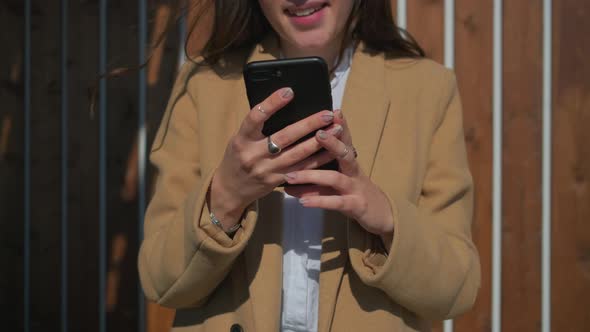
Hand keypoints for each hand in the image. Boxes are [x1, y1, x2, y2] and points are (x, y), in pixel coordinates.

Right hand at [209, 87, 340, 229]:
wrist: (230, 190)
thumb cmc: (237, 158)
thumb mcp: (239, 139)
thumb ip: (256, 127)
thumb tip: (281, 105)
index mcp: (242, 140)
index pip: (255, 117)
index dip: (272, 103)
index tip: (289, 91)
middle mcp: (254, 155)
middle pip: (285, 137)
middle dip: (309, 124)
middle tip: (327, 113)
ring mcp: (267, 170)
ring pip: (298, 154)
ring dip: (320, 141)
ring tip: (336, 128)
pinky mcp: (277, 181)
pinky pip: (302, 169)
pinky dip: (318, 160)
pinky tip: (332, 151)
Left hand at [284, 110, 394, 238]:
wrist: (380, 214)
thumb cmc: (354, 192)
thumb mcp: (338, 181)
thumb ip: (316, 175)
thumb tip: (289, 170)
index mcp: (349, 162)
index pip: (345, 140)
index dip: (341, 126)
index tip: (334, 111)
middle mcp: (353, 172)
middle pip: (345, 153)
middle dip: (332, 143)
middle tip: (317, 133)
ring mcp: (355, 188)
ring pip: (335, 178)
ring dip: (312, 176)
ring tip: (291, 176)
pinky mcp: (356, 206)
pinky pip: (336, 202)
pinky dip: (319, 201)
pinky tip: (303, 201)